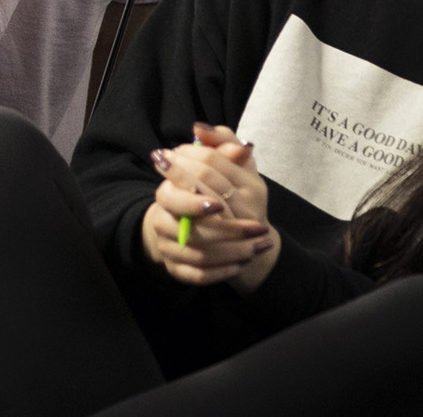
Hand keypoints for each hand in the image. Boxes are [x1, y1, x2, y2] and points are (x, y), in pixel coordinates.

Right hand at [141, 124, 279, 290]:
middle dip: (227, 230)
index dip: (195, 202)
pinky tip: (243, 262)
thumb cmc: (207, 191)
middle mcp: (162, 221)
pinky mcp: (177, 270)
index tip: (221, 205)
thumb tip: (239, 147)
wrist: (189, 224)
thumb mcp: (219, 166)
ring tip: (260, 245)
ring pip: (200, 255)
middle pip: (190, 231)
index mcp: (167, 193)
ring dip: (234, 251)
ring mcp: (169, 248)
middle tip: (259, 228)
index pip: (173, 197)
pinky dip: (223, 271)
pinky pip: (199, 275)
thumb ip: (226, 150)